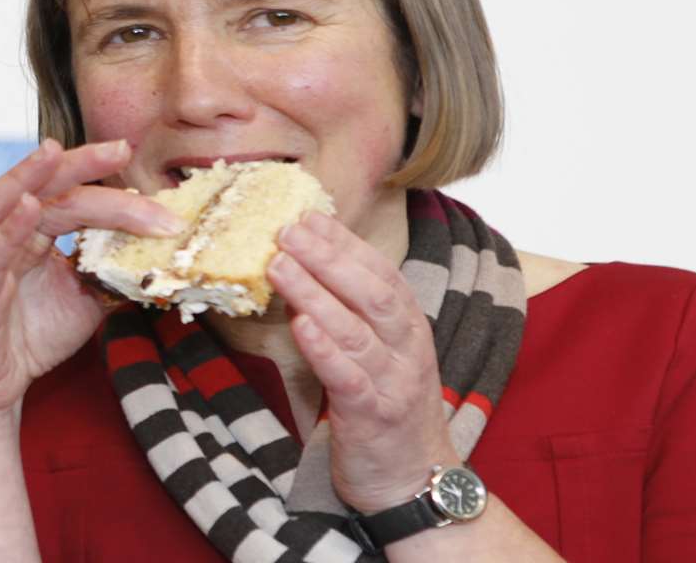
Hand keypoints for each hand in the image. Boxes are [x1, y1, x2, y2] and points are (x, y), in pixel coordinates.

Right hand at [0, 140, 182, 422]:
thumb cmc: (30, 336)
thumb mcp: (85, 300)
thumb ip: (113, 273)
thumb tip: (161, 256)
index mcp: (31, 232)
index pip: (69, 194)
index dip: (104, 179)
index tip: (143, 167)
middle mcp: (3, 235)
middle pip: (41, 189)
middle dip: (80, 165)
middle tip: (121, 148)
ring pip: (0, 206)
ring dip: (27, 176)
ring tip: (54, 152)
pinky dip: (7, 229)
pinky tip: (29, 209)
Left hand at [269, 213, 460, 512]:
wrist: (416, 480)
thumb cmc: (388, 405)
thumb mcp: (380, 351)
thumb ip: (351, 311)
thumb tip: (303, 265)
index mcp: (409, 326)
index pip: (381, 272)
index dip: (344, 242)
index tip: (308, 215)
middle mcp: (408, 348)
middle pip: (372, 293)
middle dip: (329, 257)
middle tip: (287, 231)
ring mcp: (394, 382)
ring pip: (356, 330)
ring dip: (315, 294)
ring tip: (279, 265)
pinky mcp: (374, 416)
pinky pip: (349, 378)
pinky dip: (325, 349)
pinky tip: (300, 326)